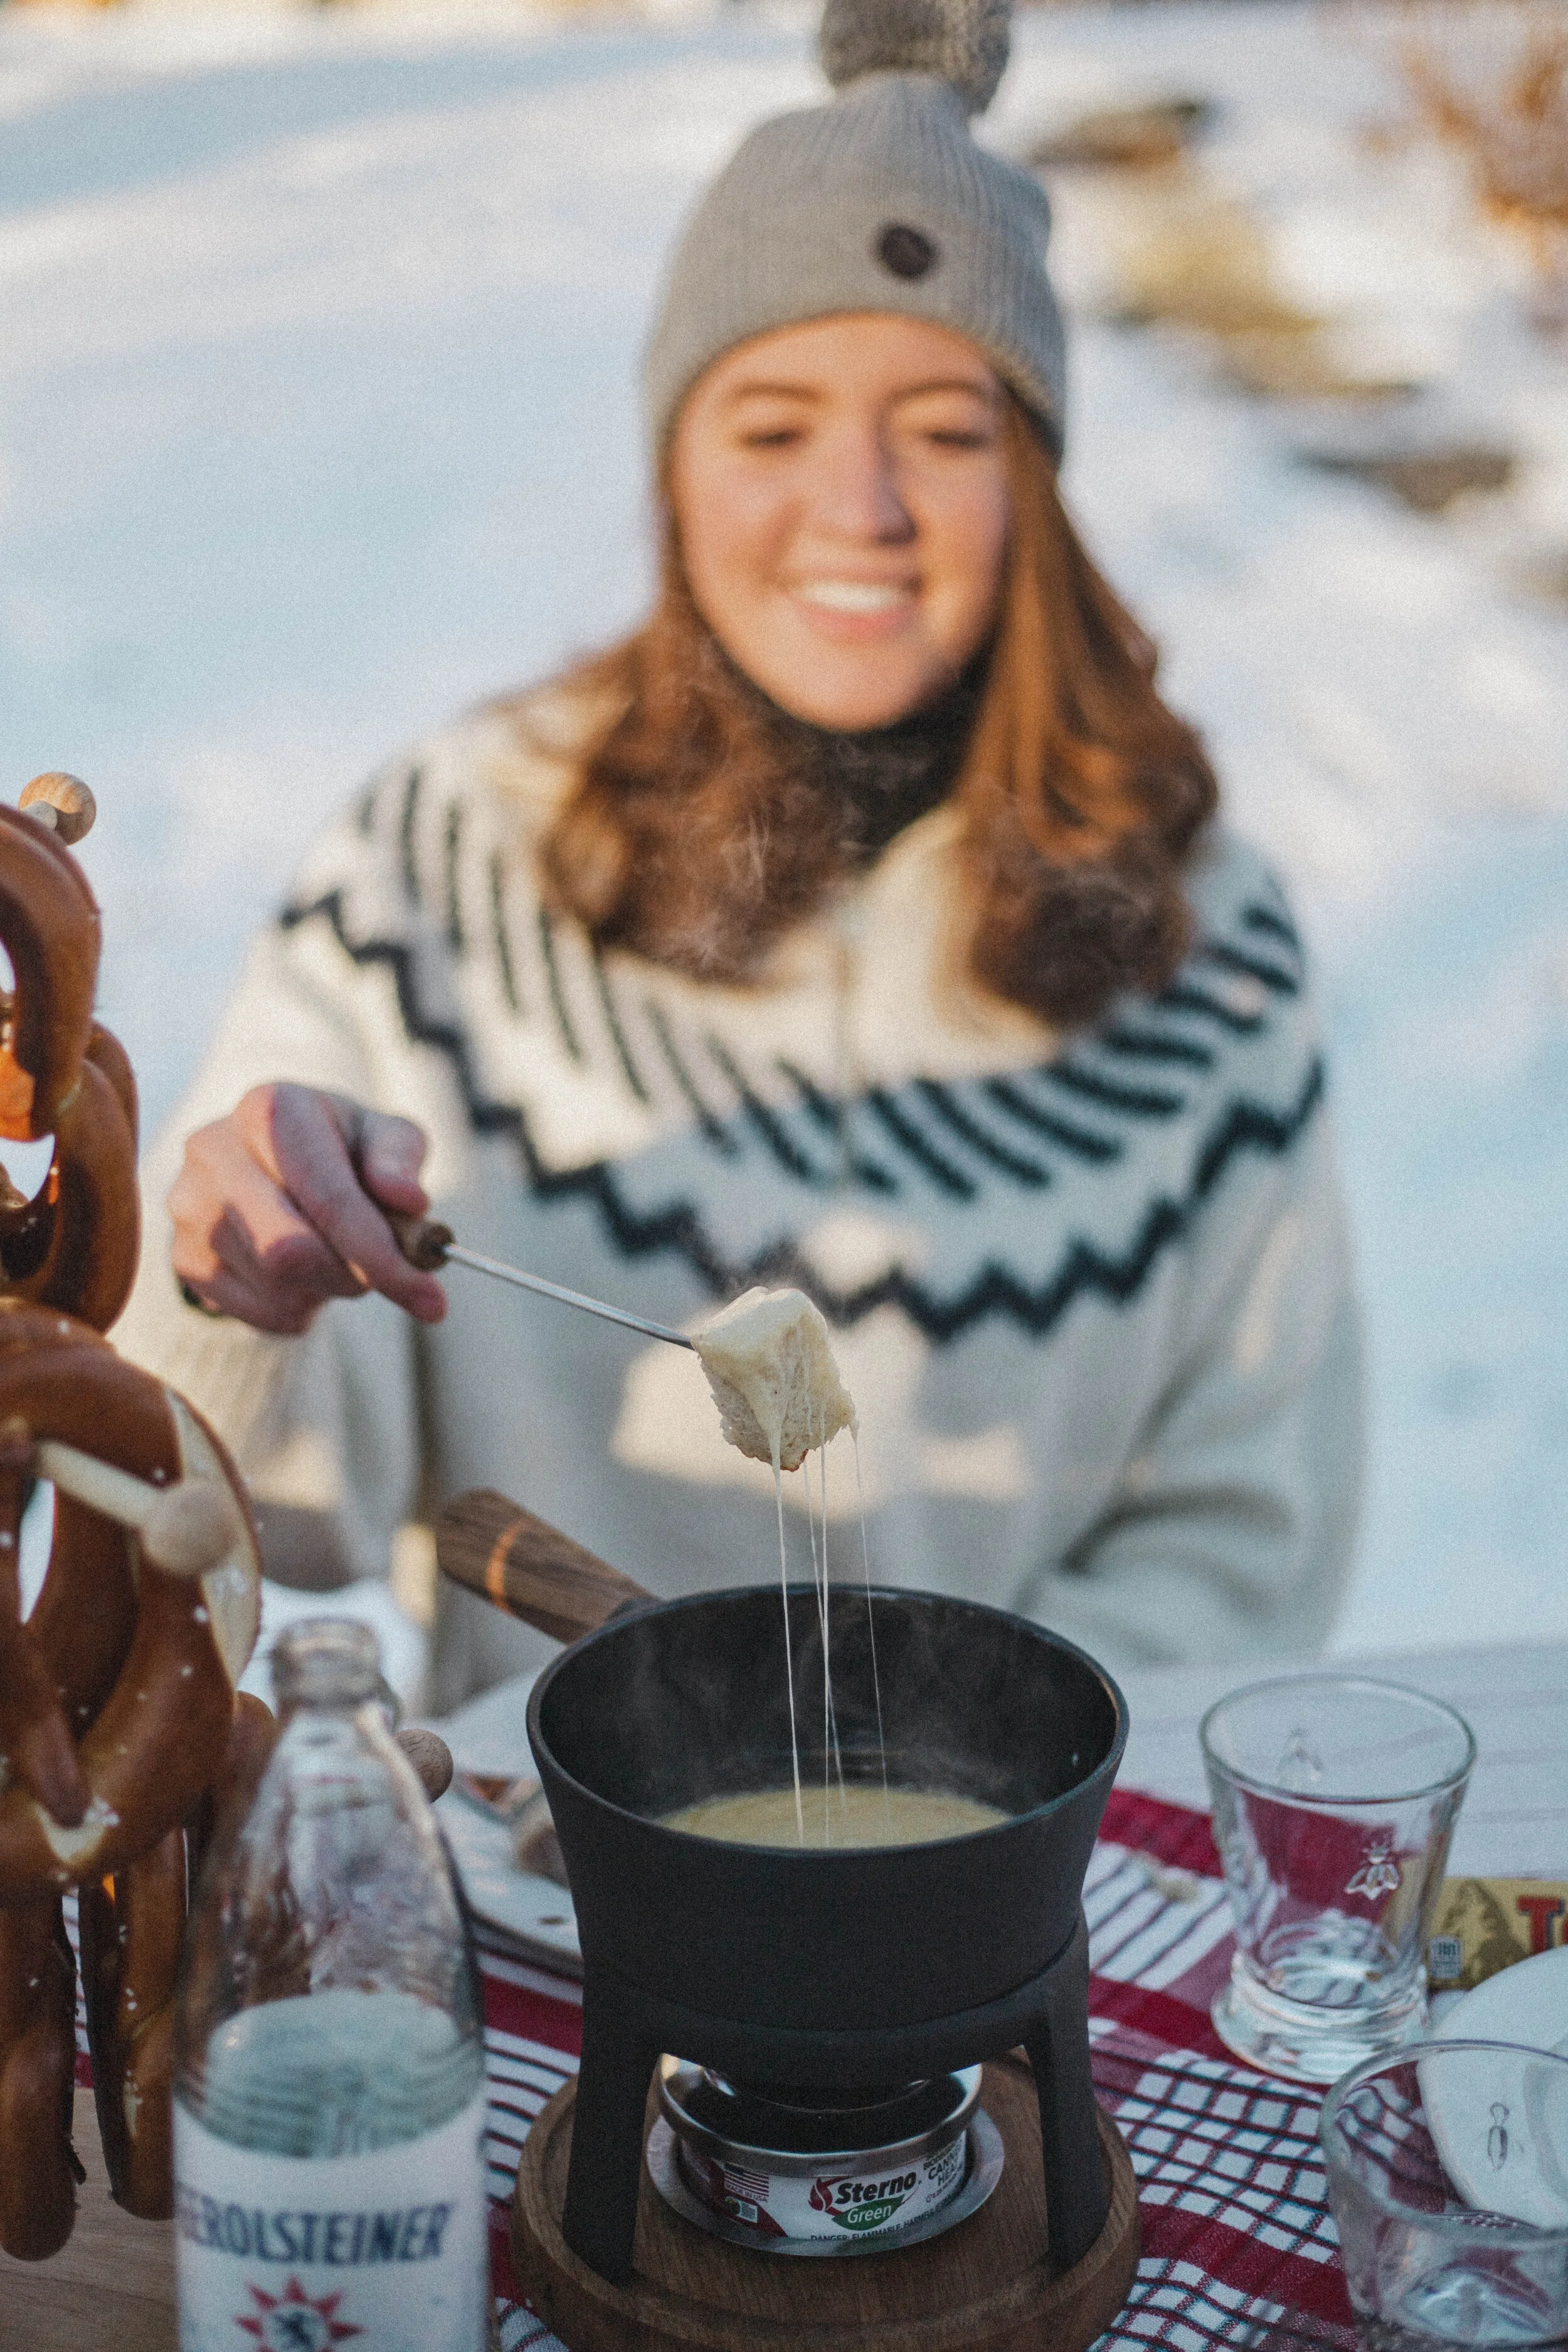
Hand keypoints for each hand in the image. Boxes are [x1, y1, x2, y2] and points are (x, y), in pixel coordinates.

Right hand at [168, 1085, 446, 1333]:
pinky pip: (258, 1314)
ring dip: (330, 1291)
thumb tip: (408, 1199)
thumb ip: (401, 1159)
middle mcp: (214, 1151)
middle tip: (384, 1274)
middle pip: (291, 1251)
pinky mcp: (184, 1257)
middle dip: (354, 1276)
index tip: (433, 1301)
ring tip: (338, 1258)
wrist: (276, 1158)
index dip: (383, 1254)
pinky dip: (301, 1309)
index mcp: (270, 1109)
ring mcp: (189, 1207)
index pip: (329, 1197)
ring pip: (277, 1288)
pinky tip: (306, 1276)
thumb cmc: (344, 1148)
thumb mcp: (386, 1136)